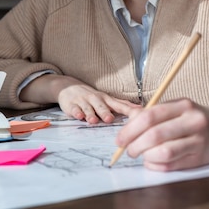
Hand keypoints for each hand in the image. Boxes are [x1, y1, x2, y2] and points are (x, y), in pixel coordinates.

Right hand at [21, 74, 139, 124]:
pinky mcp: (71, 105)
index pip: (119, 104)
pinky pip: (74, 109)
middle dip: (105, 113)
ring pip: (88, 108)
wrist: (69, 87)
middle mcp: (96, 99)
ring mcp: (83, 101)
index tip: (136, 114)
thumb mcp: (107, 99)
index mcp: (106, 99)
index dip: (128, 109)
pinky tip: (78, 116)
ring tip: (93, 121)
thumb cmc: (92, 97)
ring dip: (90, 114)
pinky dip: (76, 113)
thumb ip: (121, 104)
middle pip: (102, 106)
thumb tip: (140, 109)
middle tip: (110, 119)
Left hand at [115, 98, 208, 170]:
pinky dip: (155, 165)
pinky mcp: (199, 158)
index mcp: (184, 105)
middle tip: (128, 150)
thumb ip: (154, 113)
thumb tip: (128, 123)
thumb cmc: (194, 117)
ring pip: (164, 153)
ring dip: (145, 157)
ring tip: (141, 155)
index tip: (119, 139)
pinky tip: (152, 161)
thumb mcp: (177, 107)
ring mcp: (198, 141)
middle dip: (135, 145)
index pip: (150, 116)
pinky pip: (171, 165)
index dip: (130, 129)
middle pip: (155, 135)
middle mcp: (193, 121)